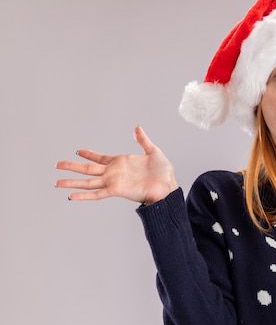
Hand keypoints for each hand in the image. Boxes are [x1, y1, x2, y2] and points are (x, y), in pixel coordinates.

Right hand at [55, 126, 177, 204]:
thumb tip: (137, 128)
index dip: (89, 155)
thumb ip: (143, 141)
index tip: (78, 151)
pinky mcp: (117, 190)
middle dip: (72, 167)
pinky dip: (84, 195)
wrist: (169, 186)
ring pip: (88, 182)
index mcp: (121, 163)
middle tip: (57, 165)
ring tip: (57, 182)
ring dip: (72, 182)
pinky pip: (97, 193)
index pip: (100, 158)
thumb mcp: (153, 151)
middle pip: (88, 169)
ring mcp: (114, 181)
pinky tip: (72, 196)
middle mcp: (114, 173)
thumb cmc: (163, 173)